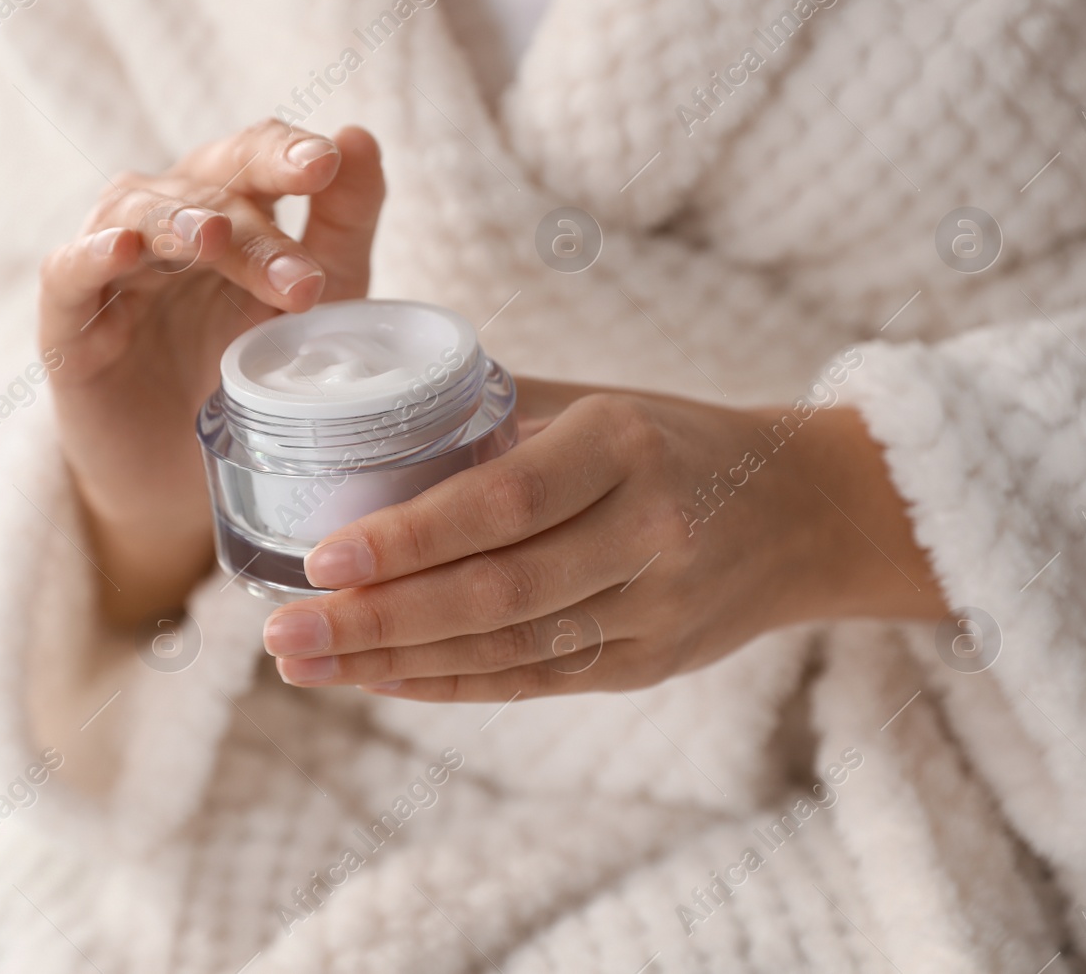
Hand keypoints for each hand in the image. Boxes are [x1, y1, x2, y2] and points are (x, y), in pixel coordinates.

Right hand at [38, 120, 384, 626]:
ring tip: (211, 238)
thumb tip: (358, 136)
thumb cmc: (254, 370)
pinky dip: (93, 254)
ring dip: (177, 223)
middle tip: (302, 280)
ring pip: (139, 216)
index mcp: (229, 205)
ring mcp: (115, 267)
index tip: (324, 164)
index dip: (284, 153)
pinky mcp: (70, 322)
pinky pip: (70, 273)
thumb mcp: (320, 297)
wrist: (189, 474)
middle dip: (255, 231)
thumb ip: (344, 221)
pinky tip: (123, 249)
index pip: (251, 155)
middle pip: (205, 192)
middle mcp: (167, 220)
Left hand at [260, 378, 947, 700]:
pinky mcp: (647, 662)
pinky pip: (532, 682)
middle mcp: (648, 533)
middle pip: (495, 592)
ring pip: (507, 652)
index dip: (410, 535)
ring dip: (394, 664)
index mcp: (626, 445)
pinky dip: (447, 684)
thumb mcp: (599, 401)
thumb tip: (364, 416)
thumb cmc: (674, 438)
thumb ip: (493, 412)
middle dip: (376, 619)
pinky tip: (376, 680)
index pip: (504, 500)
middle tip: (280, 630)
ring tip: (303, 663)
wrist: (805, 511)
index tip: (319, 556)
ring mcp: (655, 610)